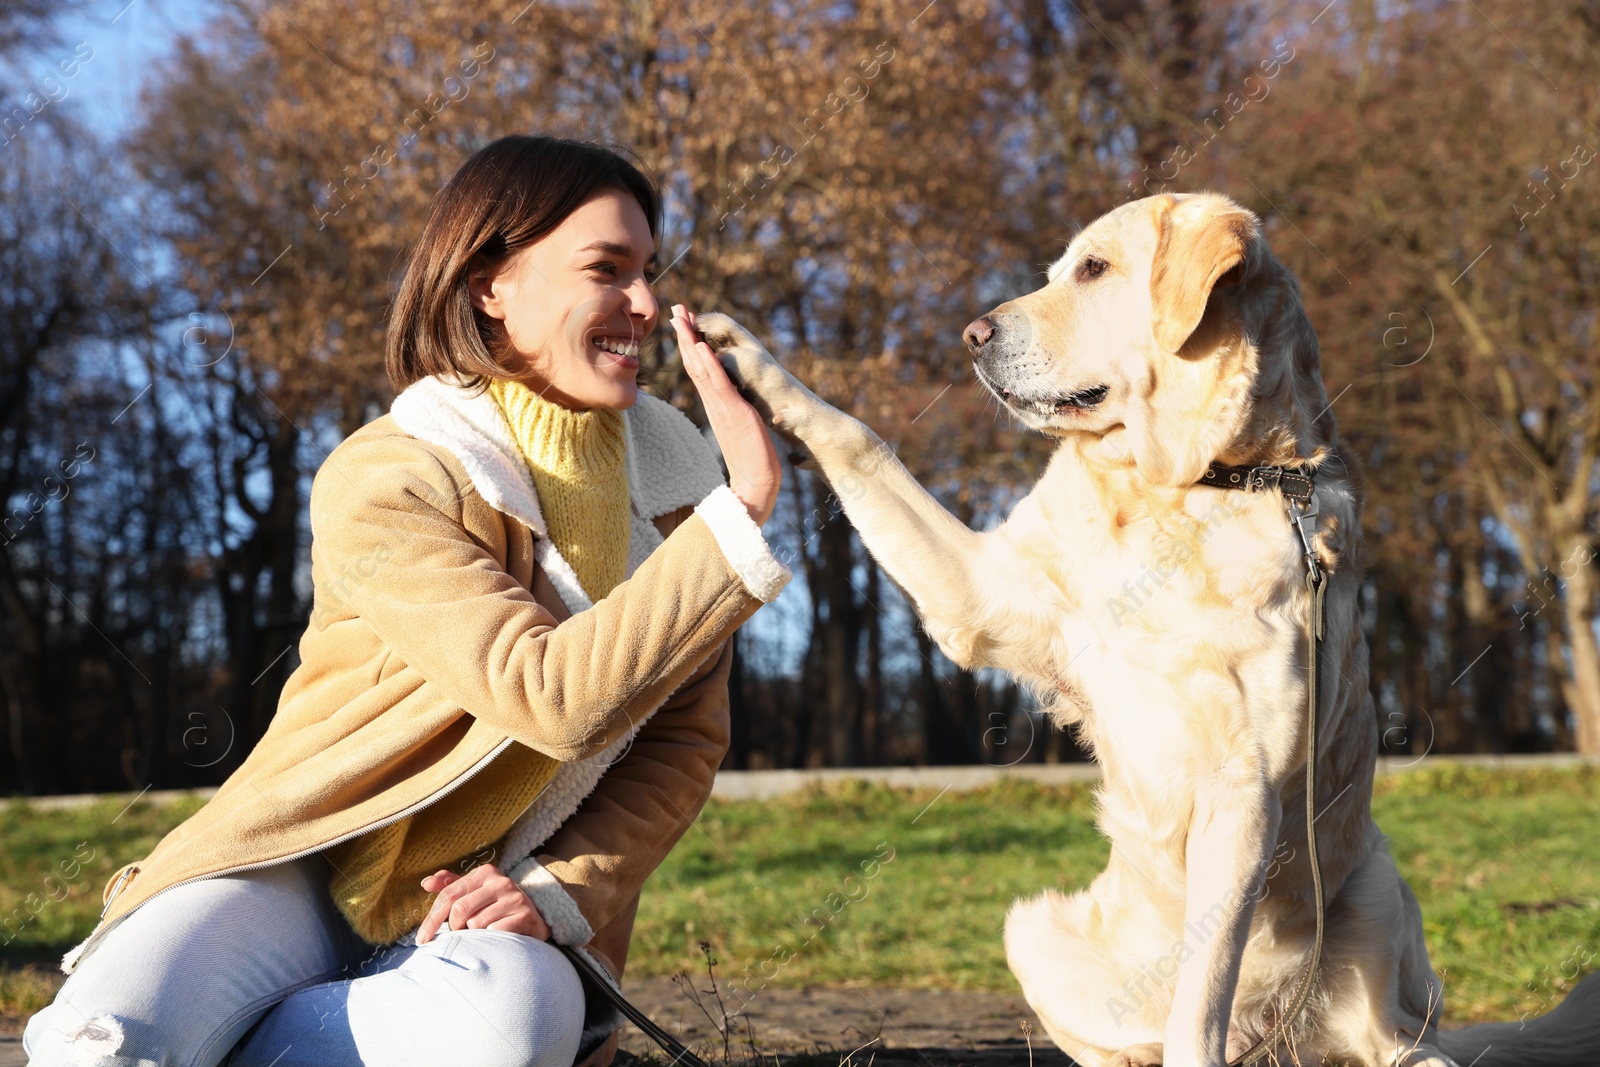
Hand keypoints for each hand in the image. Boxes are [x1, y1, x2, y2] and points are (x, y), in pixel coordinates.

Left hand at [416, 863, 550, 943]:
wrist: (535, 918)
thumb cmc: (497, 906)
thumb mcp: (475, 891)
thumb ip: (451, 885)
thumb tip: (426, 883)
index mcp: (485, 872)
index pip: (449, 894)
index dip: (432, 918)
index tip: (422, 939)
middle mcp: (501, 882)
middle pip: (460, 909)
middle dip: (455, 927)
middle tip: (461, 933)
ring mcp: (514, 898)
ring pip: (476, 924)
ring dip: (473, 934)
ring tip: (482, 933)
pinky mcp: (525, 916)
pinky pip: (494, 933)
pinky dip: (489, 939)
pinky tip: (495, 938)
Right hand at [672, 304, 781, 525]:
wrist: (756, 486)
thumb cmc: (751, 461)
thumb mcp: (739, 427)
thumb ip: (731, 411)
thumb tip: (728, 401)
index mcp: (715, 405)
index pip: (699, 369)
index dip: (691, 345)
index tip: (684, 322)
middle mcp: (714, 403)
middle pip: (695, 364)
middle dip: (686, 336)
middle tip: (676, 310)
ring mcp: (722, 408)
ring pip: (702, 370)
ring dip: (693, 343)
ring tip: (683, 320)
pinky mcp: (734, 415)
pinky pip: (719, 386)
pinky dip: (710, 365)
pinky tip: (703, 348)